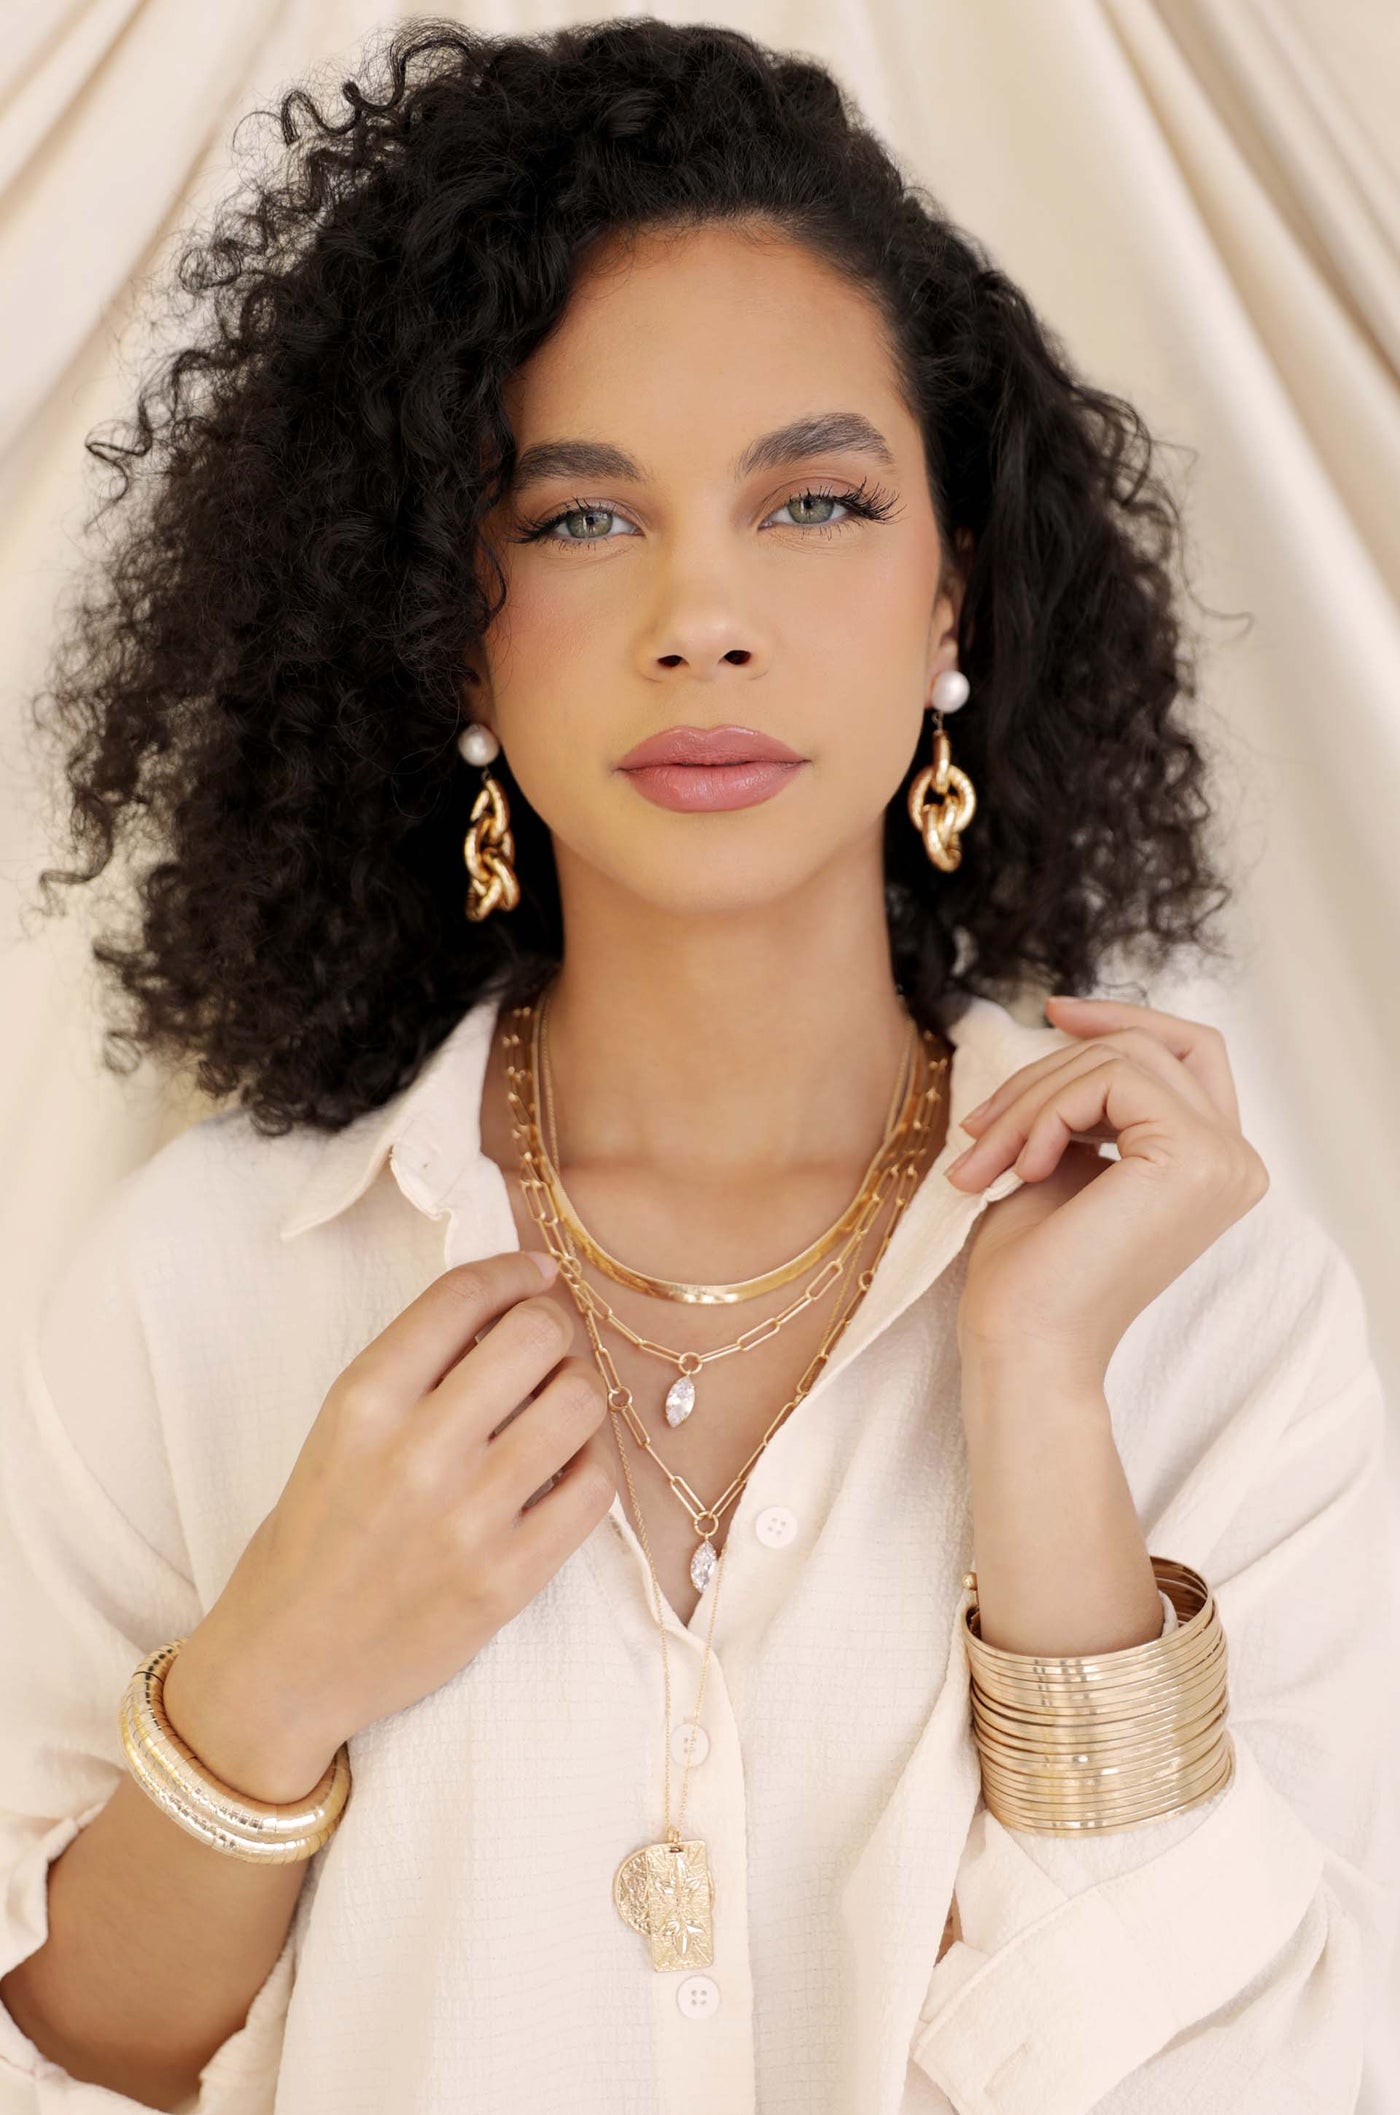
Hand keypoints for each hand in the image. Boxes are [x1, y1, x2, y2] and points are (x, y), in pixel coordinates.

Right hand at [164, 1251, 616, 1801]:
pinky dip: (593, 1463)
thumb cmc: (313, 1536)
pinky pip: (595, 1488)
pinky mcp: (508, 1580)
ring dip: (580, 1390)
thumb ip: (414, 1371)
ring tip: (559, 1405)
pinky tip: (569, 1466)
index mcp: (363, 1402)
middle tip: (546, 1345)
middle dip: (552, 1326)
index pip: (461, 1296)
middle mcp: (417, 1452)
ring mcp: (468, 1519)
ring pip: (580, 1403)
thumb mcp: (338, 1430)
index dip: (512, 1270)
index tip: (534, 1273)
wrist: (289, 1664)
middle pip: (536, 1336)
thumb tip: (506, 1307)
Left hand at [945, 995, 1268, 1386]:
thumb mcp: (1063, 1161)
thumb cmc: (1031, 1273)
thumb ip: (1088, 1103)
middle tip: (978, 1135)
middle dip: (1046, 1075)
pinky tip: (1024, 1169)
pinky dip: (1048, 1113)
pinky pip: (1112, 1080)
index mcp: (1213, 1164)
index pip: (1188, 1051)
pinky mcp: (1195, 1156)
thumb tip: (1072, 1027)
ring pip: (1120, 1058)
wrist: (1024, 1344)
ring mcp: (1224, 1158)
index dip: (1125, 1018)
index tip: (1053, 1013)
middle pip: (1145, 1047)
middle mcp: (1237, 1160)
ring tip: (984, 1162)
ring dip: (1032, 1100)